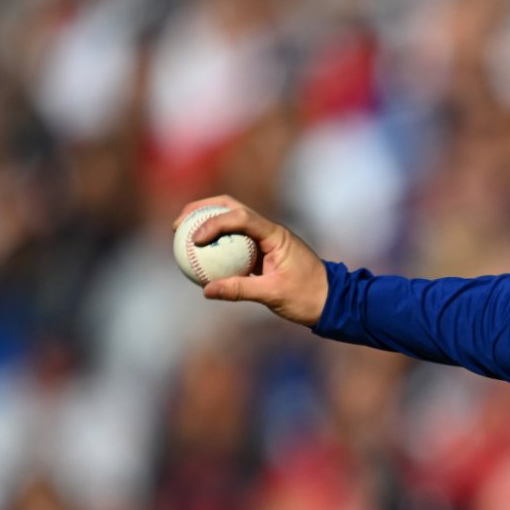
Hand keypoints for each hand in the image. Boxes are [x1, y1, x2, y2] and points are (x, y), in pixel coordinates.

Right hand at [174, 195, 330, 326]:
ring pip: (230, 222)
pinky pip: (233, 243)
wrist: (331, 301)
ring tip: (180, 235)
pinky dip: (215, 245)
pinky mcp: (261, 251)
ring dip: (206, 223)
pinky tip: (196, 258)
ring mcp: (265, 239)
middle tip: (178, 225)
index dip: (213, 223)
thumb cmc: (308, 297)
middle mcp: (269, 231)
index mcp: (275, 235)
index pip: (240, 217)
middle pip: (230, 208)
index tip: (194, 238)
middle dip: (202, 210)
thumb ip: (240, 289)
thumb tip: (206, 290)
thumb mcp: (273, 295)